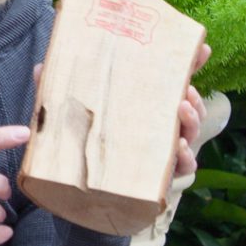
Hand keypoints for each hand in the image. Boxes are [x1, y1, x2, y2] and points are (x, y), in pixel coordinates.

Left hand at [29, 39, 213, 185]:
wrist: (81, 196)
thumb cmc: (81, 146)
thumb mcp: (68, 115)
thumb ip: (56, 92)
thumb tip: (41, 67)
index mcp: (143, 105)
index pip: (171, 81)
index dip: (189, 64)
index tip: (203, 49)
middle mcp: (158, 126)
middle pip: (188, 106)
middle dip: (192, 95)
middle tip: (185, 89)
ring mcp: (163, 152)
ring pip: (190, 133)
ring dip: (192, 121)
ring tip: (182, 109)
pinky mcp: (161, 177)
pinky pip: (182, 168)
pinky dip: (186, 157)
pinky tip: (179, 148)